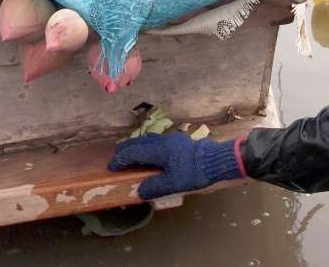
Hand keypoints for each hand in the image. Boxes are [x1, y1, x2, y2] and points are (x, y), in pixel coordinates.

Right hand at [108, 132, 244, 199]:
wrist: (217, 160)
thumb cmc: (194, 172)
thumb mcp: (173, 183)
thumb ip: (154, 187)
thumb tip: (140, 190)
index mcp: (158, 150)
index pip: (133, 152)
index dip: (120, 160)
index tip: (111, 167)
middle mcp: (162, 141)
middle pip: (138, 142)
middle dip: (125, 151)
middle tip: (116, 160)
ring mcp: (171, 139)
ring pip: (147, 140)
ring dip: (136, 147)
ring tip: (130, 156)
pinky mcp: (179, 141)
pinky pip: (156, 141)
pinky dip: (146, 147)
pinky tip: (149, 155)